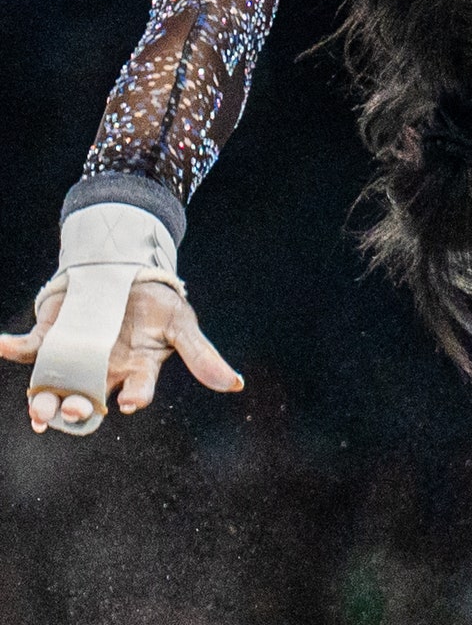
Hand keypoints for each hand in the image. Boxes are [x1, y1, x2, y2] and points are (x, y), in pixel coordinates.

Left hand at [0, 280, 241, 431]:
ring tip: (37, 405)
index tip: (128, 401)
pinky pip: (25, 350)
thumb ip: (202, 356)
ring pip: (53, 388)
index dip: (133, 397)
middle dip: (78, 409)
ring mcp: (72, 359)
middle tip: (74, 408)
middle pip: (87, 401)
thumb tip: (236, 385)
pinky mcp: (49, 340)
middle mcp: (100, 373)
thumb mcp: (181, 324)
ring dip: (42, 399)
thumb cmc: (157, 305)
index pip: (136, 391)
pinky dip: (10, 348)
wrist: (126, 275)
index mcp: (134, 372)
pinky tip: (0, 344)